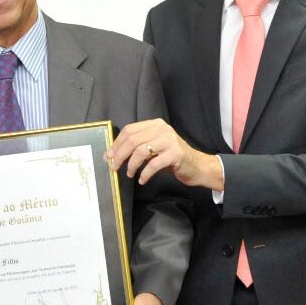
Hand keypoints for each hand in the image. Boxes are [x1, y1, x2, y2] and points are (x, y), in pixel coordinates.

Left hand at [107, 118, 222, 189]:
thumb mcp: (154, 148)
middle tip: (114, 167)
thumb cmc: (171, 158)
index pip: (129, 130)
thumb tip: (113, 155)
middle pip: (132, 140)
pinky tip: (142, 179)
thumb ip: (137, 147)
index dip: (116, 144)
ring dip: (131, 165)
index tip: (108, 156)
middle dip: (119, 155)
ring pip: (140, 151)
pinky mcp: (175, 154)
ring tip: (129, 174)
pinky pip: (153, 164)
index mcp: (155, 125)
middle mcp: (162, 129)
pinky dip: (144, 174)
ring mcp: (170, 141)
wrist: (196, 166)